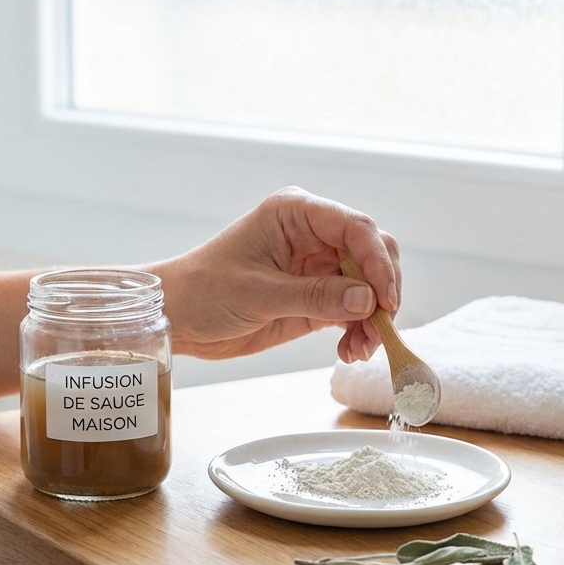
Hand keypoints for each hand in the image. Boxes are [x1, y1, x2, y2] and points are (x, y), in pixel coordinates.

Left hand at [150, 187, 400, 362]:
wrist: (178, 317)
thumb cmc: (204, 290)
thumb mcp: (258, 294)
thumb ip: (314, 296)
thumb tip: (368, 300)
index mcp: (297, 213)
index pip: (356, 228)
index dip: (378, 262)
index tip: (385, 300)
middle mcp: (314, 234)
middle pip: (373, 254)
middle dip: (382, 292)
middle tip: (378, 330)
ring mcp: (318, 265)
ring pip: (369, 286)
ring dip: (374, 318)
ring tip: (360, 349)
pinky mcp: (317, 296)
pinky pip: (354, 309)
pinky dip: (360, 330)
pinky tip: (349, 351)